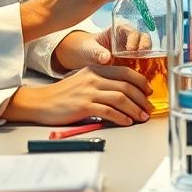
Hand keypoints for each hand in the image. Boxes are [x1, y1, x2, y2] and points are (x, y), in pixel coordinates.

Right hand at [2, 65, 153, 126]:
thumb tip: (126, 93)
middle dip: (142, 98)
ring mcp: (89, 92)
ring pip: (120, 98)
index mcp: (96, 69)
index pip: (126, 72)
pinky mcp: (84, 106)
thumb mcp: (85, 81)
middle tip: (148, 108)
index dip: (141, 82)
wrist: (42, 102)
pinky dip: (121, 117)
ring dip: (135, 109)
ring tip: (142, 117)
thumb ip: (102, 82)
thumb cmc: (64, 95)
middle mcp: (94, 78)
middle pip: (126, 86)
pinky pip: (108, 111)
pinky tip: (127, 122)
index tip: (149, 91)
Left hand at [52, 28, 152, 70]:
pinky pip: (144, 66)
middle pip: (145, 42)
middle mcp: (131, 38)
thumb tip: (105, 58)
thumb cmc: (87, 49)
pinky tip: (139, 80)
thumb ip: (96, 52)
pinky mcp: (135, 63)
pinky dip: (144, 72)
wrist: (86, 59)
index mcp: (120, 29)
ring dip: (147, 64)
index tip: (131, 50)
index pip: (134, 32)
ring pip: (148, 55)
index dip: (135, 40)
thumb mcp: (89, 49)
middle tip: (141, 62)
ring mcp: (135, 50)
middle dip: (145, 52)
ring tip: (142, 73)